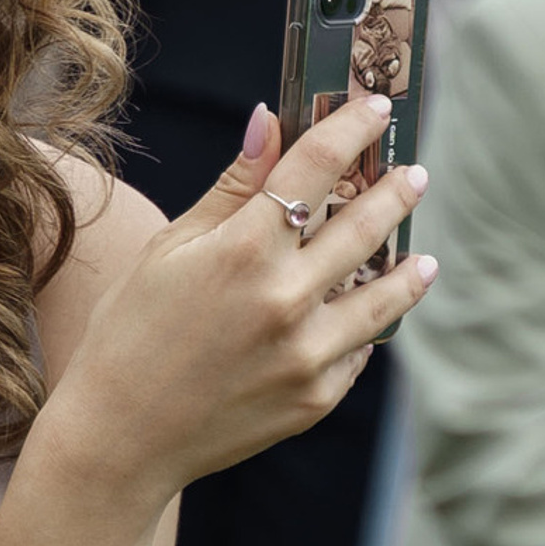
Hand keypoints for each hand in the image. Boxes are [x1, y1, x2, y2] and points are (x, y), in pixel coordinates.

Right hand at [47, 96, 434, 516]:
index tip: (377, 108)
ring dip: (407, 270)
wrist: (122, 437)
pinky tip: (366, 320)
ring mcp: (307, 353)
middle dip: (396, 193)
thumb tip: (270, 120)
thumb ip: (232, 187)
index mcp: (242, 250)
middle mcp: (284, 299)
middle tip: (415, 175)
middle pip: (364, 227)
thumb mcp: (170, 248)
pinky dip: (364, 330)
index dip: (352, 130)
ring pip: (382, 298)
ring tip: (422, 258)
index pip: (316, 168)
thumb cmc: (132, 332)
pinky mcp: (316, 397)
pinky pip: (358, 352)